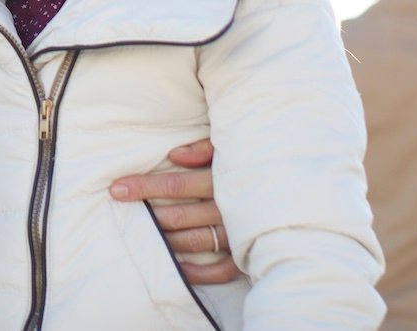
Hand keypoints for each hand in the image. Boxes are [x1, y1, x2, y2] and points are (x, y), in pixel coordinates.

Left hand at [109, 139, 241, 284]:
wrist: (299, 187)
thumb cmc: (255, 160)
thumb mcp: (232, 145)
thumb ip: (205, 147)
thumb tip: (175, 155)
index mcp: (223, 180)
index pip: (175, 185)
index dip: (143, 186)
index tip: (117, 188)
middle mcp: (228, 209)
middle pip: (178, 214)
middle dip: (146, 212)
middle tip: (120, 210)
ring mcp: (238, 234)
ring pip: (193, 241)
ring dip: (165, 239)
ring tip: (142, 235)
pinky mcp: (247, 253)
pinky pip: (219, 269)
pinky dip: (197, 272)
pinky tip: (176, 268)